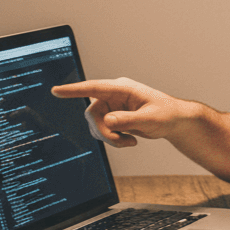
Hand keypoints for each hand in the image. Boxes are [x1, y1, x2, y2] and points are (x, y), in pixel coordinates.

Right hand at [51, 78, 187, 147]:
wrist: (173, 121)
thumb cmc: (166, 114)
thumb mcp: (150, 119)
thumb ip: (128, 120)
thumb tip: (108, 121)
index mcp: (123, 88)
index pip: (95, 88)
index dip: (74, 90)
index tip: (56, 91)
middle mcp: (115, 95)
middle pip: (93, 113)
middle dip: (103, 131)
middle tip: (121, 141)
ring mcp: (113, 106)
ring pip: (95, 124)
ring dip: (109, 138)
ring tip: (129, 141)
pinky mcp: (113, 117)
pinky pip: (102, 131)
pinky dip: (113, 140)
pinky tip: (129, 140)